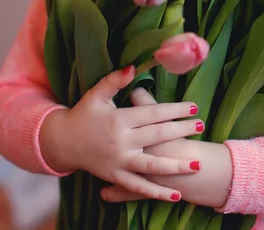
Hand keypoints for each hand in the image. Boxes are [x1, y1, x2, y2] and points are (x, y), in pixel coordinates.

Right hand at [40, 66, 203, 201]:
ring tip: (196, 163)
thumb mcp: (97, 94)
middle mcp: (121, 142)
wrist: (63, 142)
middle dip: (181, 131)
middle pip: (157, 136)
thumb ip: (115, 80)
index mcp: (119, 120)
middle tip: (201, 126)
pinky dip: (157, 193)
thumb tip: (134, 67)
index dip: (174, 110)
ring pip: (152, 166)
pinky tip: (176, 195)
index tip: (193, 107)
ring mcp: (119, 162)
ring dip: (175, 166)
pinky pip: (139, 187)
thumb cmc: (83, 114)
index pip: (153, 114)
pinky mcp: (116, 177)